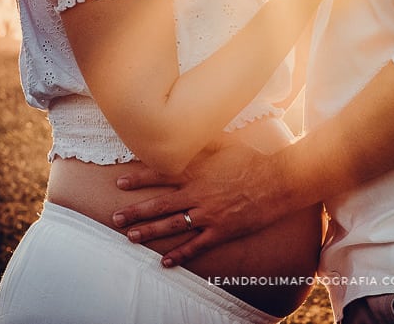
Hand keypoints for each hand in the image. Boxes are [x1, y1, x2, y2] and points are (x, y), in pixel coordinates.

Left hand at [112, 144, 286, 266]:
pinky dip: (180, 255)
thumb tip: (187, 131)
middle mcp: (198, 194)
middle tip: (115, 218)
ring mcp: (209, 215)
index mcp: (198, 171)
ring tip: (131, 237)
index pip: (161, 174)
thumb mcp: (226, 144)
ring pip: (173, 226)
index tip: (120, 183)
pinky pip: (196, 246)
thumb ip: (203, 142)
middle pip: (160, 205)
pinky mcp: (221, 231)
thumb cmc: (253, 160)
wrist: (278, 182)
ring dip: (149, 232)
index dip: (139, 179)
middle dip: (135, 212)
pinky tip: (165, 262)